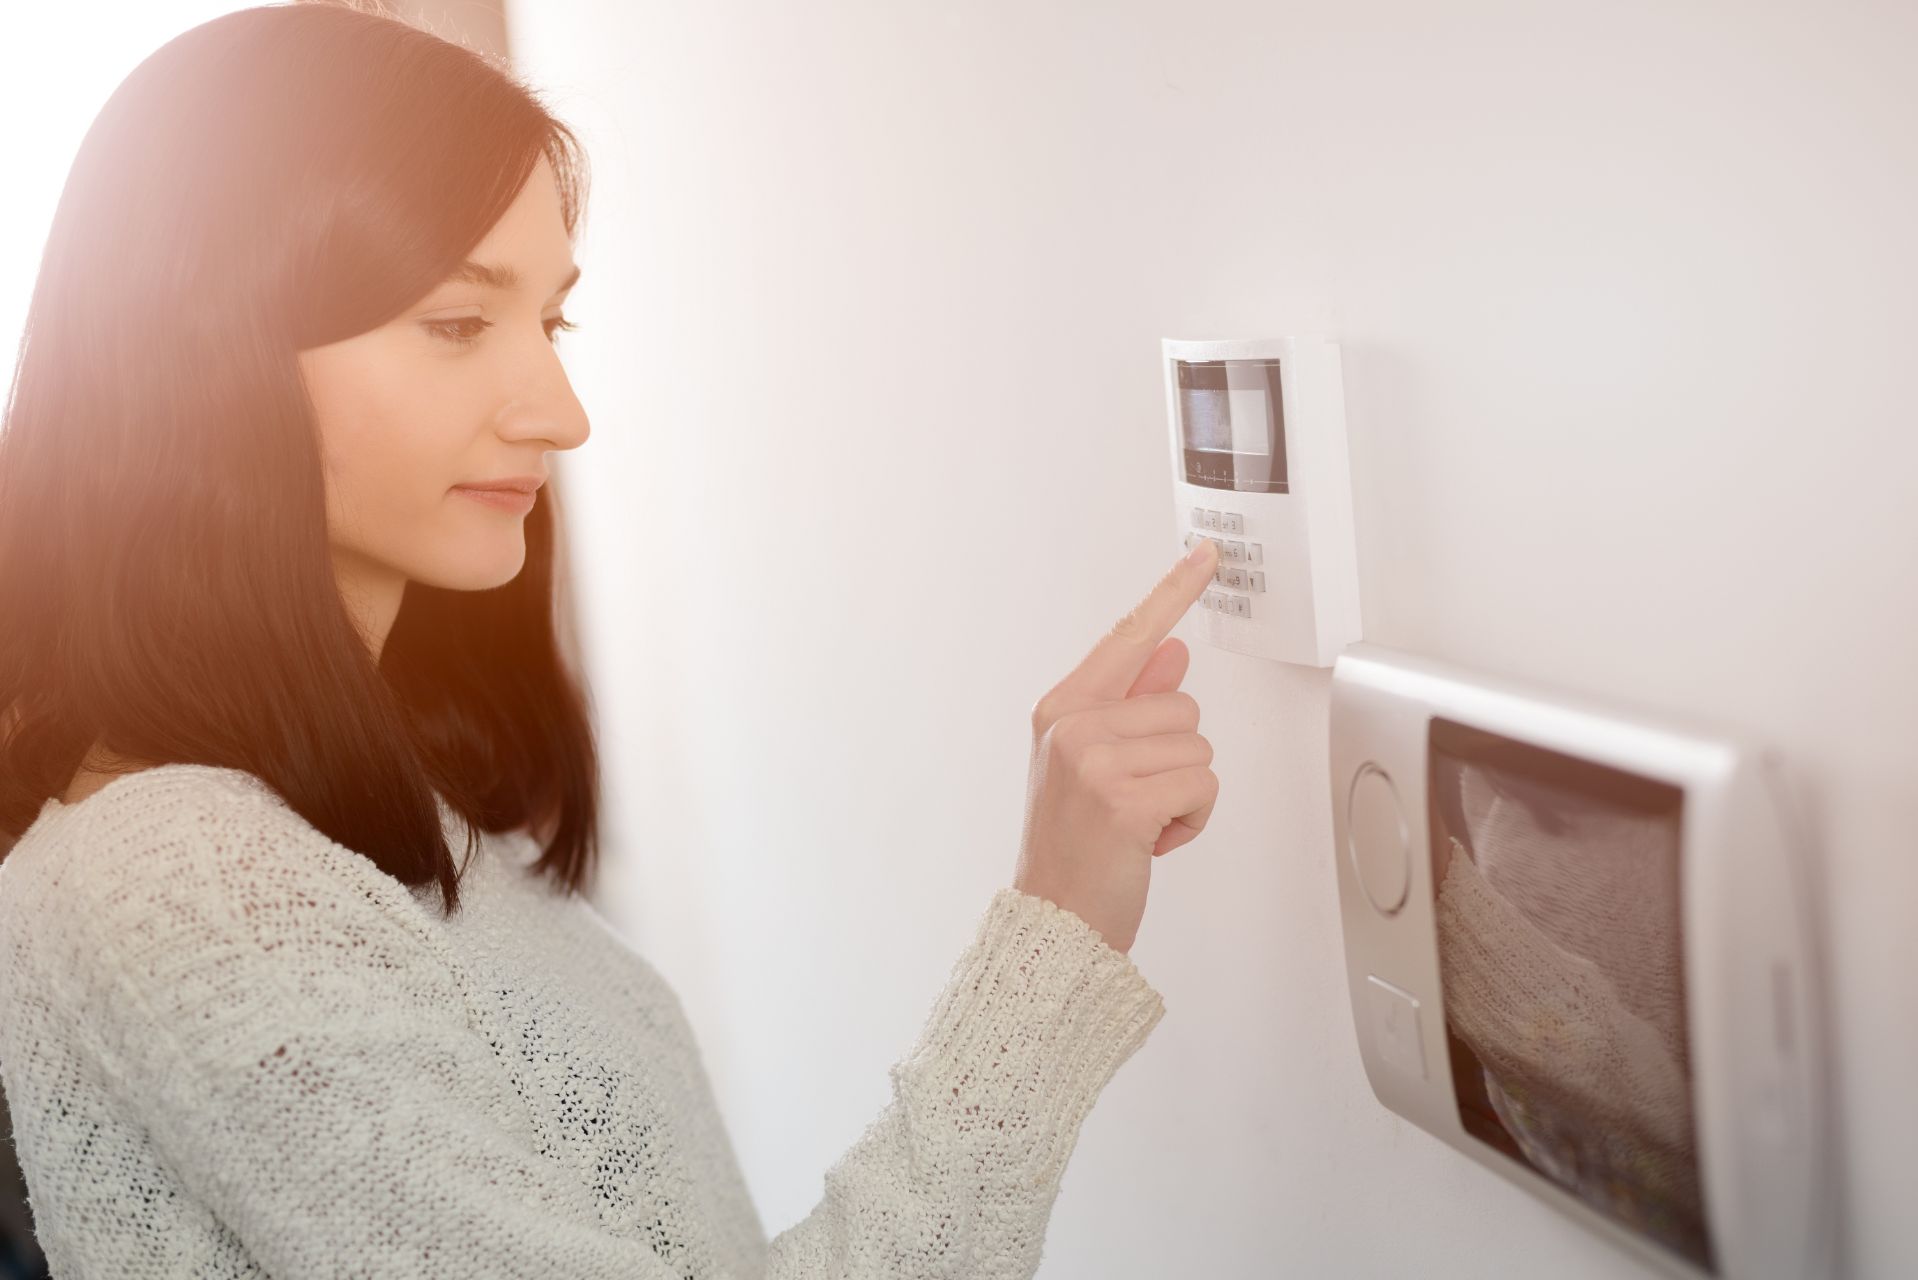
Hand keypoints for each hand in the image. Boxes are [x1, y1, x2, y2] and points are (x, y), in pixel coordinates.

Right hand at [1011, 538, 1220, 954]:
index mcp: (1063, 708)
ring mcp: (1093, 758)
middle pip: (1182, 705)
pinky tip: (1153, 843)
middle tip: (1135, 802)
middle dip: (1177, 760)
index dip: (1172, 592)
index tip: (1206, 555)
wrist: (1054, 922)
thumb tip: (1172, 654)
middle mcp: (1073, 724)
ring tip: (1141, 825)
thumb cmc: (1075, 848)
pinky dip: (1192, 822)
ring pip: (1198, 749)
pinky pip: (1203, 787)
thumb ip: (1130, 706)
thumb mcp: (1094, 766)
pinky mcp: (1122, 797)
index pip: (1128, 636)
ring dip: (1185, 795)